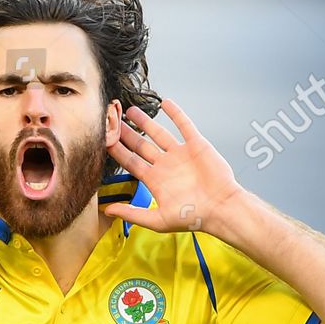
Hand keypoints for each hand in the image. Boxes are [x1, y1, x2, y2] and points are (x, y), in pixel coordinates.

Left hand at [103, 98, 245, 233]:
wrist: (221, 208)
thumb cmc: (193, 217)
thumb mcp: (157, 220)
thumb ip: (132, 213)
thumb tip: (107, 211)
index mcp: (155, 180)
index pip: (131, 162)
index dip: (117, 151)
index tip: (104, 139)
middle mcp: (166, 165)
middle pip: (141, 145)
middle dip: (126, 133)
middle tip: (112, 120)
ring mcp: (180, 154)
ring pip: (159, 133)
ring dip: (145, 121)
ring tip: (131, 110)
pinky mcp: (196, 145)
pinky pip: (184, 125)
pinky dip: (175, 114)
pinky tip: (165, 103)